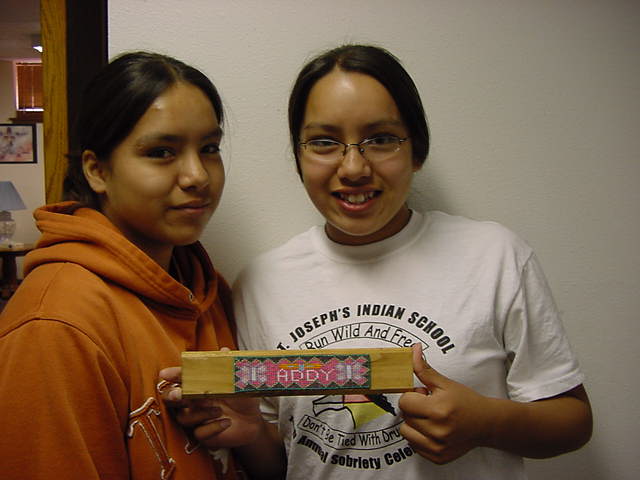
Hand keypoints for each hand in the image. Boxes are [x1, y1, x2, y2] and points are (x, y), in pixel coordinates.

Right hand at [160, 362, 263, 448]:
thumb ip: (229, 367)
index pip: (180, 379)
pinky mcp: (204, 435)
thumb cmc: (241, 397)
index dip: (172, 375)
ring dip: (200, 413)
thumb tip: (224, 350)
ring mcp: (197, 419)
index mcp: (199, 386)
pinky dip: (213, 427)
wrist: (254, 421)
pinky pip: (199, 433)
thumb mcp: (239, 380)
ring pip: (183, 418)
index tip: (165, 374)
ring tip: (219, 410)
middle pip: (170, 401)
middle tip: (180, 394)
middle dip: (172, 396)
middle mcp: (194, 402)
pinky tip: (227, 422)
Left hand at [398, 343, 493, 463]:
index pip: (404, 402)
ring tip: (430, 419)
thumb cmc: (466, 401)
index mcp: (438, 410)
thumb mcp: (445, 383)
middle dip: (413, 409)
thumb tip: (413, 349)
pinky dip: (420, 438)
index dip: (412, 396)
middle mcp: (437, 431)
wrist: (487, 423)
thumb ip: (424, 369)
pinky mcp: (438, 457)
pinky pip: (414, 446)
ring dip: (414, 424)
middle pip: (404, 417)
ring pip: (406, 433)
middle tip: (430, 406)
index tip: (424, 395)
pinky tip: (434, 430)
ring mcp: (438, 447)